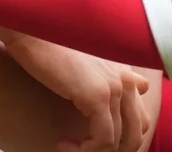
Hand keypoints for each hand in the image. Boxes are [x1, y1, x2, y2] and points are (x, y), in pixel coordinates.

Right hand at [0, 28, 150, 151]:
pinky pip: (103, 140)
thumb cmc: (47, 47)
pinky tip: (61, 143)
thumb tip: (116, 96)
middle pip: (138, 131)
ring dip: (92, 150)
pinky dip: (84, 150)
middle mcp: (125, 80)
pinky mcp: (97, 96)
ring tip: (68, 146)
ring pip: (118, 140)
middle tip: (84, 148)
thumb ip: (103, 80)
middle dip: (114, 148)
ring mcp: (113, 88)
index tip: (92, 139)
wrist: (30, 31)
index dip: (122, 136)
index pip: (141, 117)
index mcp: (124, 73)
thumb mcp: (82, 65)